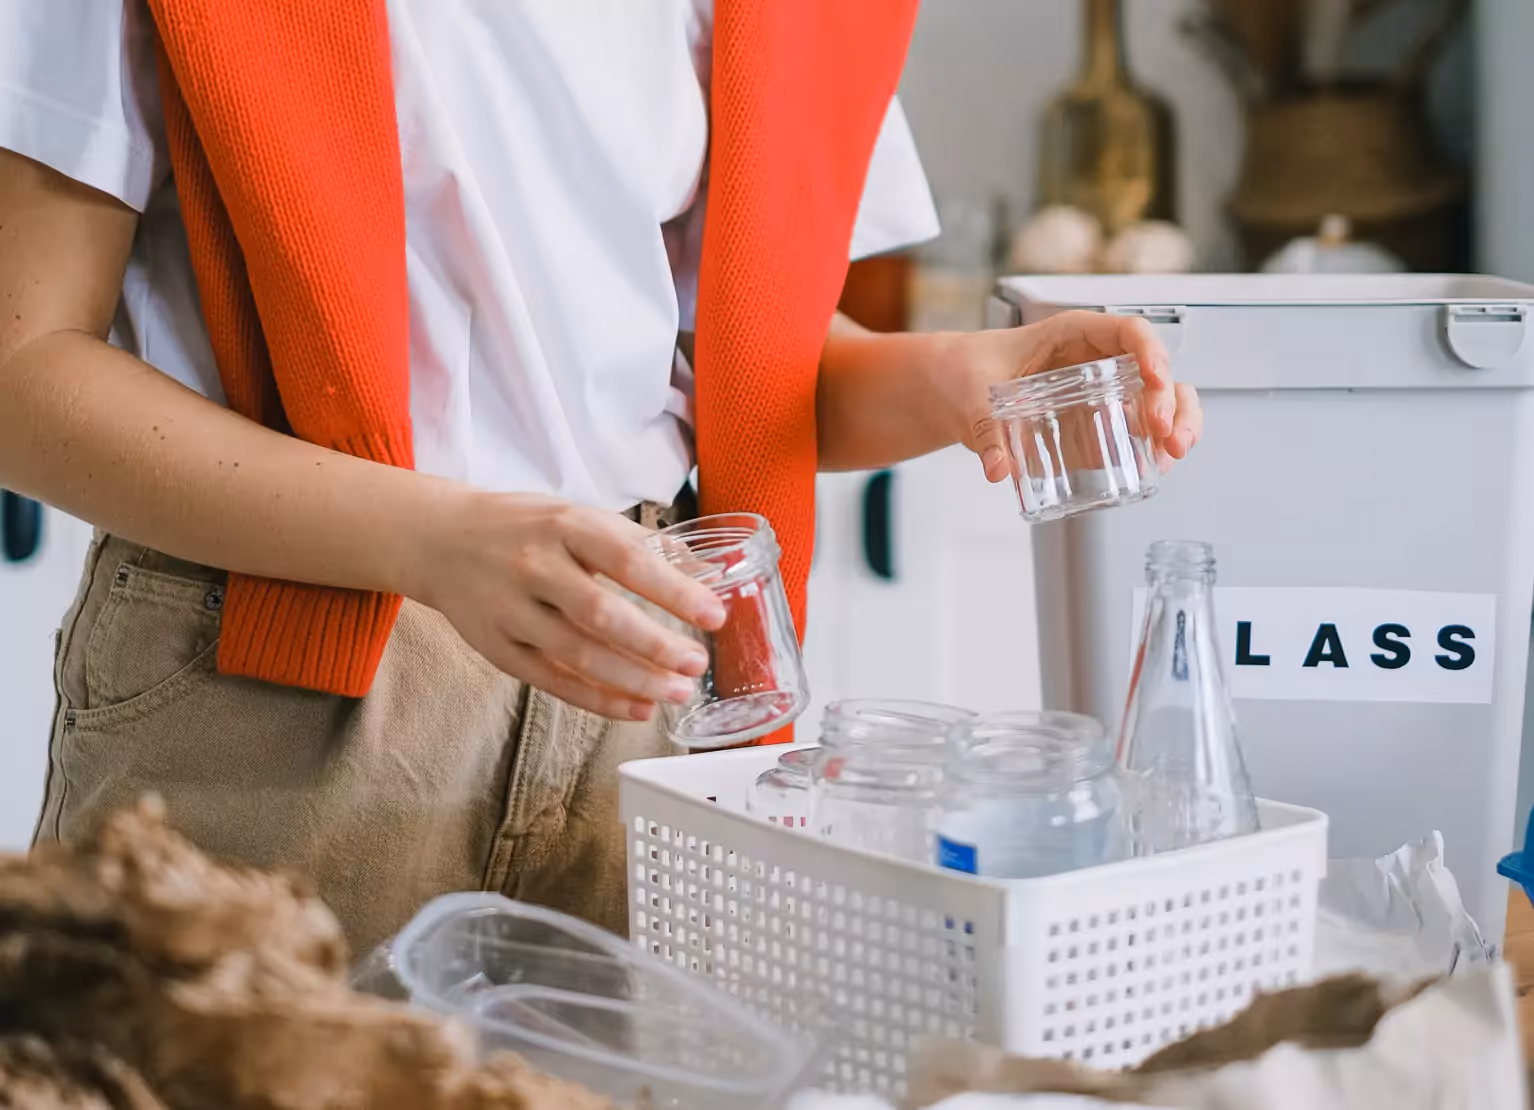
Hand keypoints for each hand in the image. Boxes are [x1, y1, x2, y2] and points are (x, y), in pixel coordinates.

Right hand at [411, 491, 725, 720]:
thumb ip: (639, 544)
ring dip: (633, 679)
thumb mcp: (579, 517)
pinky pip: (552, 680)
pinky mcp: (497, 647)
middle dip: (655, 645)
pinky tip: (635, 707)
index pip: (627, 560)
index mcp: (565, 525)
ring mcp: (511, 609)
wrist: (441, 539)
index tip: (714, 616)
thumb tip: (706, 571)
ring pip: (578, 654)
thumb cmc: (526, 528)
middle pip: (602, 614)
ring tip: (676, 692)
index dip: (674, 591)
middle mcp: (535, 565)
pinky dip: (597, 699)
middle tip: (696, 664)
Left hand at [939, 311, 1201, 481]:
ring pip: (1157, 398)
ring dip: (1176, 425)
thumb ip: (985, 430)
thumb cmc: (966, 369)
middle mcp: (1095, 359)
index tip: (1155, 379)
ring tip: (1171, 455)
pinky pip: (1136, 426)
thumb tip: (999, 468)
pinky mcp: (1093, 419)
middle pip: (1155, 369)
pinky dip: (1154, 444)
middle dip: (1173, 401)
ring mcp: (1099, 389)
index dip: (1150, 352)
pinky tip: (1154, 467)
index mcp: (1072, 334)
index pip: (1128, 331)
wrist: (949, 385)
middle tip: (1167, 435)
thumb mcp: (972, 395)